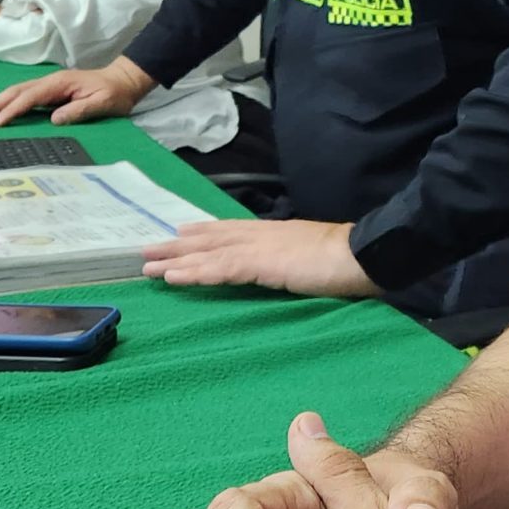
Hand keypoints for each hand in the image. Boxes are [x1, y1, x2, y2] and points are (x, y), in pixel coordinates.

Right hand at [0, 57, 149, 126]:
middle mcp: (50, 81)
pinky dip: (9, 103)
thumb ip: (79, 111)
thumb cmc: (114, 94)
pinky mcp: (50, 91)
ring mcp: (49, 85)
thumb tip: (54, 119)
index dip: (12, 110)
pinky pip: (24, 96)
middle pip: (15, 91)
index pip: (29, 97)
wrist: (122, 81)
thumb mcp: (102, 103)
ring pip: (16, 92)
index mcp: (59, 83)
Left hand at [142, 219, 379, 297]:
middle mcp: (260, 234)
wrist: (362, 253)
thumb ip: (288, 258)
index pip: (229, 230)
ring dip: (175, 260)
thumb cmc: (343, 259)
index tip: (178, 232)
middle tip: (146, 250)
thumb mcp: (308, 256)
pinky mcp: (261, 264)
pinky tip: (173, 277)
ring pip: (208, 253)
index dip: (202, 231)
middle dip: (177, 245)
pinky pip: (220, 269)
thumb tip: (280, 265)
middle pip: (210, 238)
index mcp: (272, 233)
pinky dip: (194, 273)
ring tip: (146, 266)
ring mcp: (259, 247)